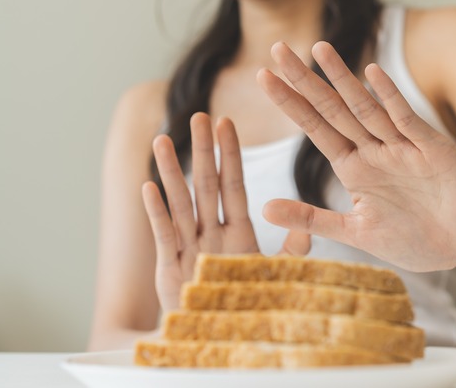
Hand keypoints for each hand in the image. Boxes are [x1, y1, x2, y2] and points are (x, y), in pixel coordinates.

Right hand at [142, 113, 309, 310]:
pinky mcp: (169, 267)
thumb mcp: (273, 276)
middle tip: (199, 115)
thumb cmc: (245, 306)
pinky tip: (148, 187)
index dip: (229, 155)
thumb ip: (290, 251)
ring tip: (162, 139)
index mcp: (237, 232)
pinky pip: (163, 234)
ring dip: (171, 171)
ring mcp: (188, 248)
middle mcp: (211, 234)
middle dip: (203, 151)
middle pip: (206, 184)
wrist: (220, 339)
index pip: (233, 185)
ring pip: (181, 202)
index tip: (227, 124)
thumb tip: (306, 227)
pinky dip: (157, 212)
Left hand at [256, 42, 455, 271]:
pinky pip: (406, 119)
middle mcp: (374, 150)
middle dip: (305, 80)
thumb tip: (263, 210)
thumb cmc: (415, 240)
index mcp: (354, 167)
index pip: (315, 128)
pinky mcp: (431, 149)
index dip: (290, 103)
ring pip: (365, 107)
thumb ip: (311, 219)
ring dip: (341, 78)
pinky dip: (389, 97)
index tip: (262, 77)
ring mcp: (402, 146)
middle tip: (277, 49)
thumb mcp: (354, 233)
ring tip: (317, 49)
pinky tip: (370, 72)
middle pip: (332, 109)